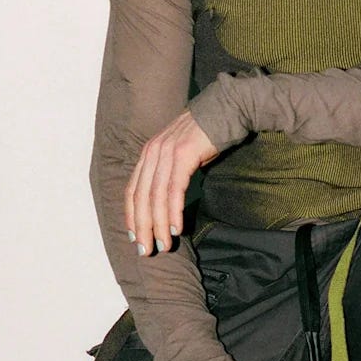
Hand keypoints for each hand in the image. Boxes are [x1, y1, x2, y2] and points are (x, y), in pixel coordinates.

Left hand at [125, 110, 218, 254]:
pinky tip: (176, 227)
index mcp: (149, 152)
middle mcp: (153, 151)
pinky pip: (174, 189)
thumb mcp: (182, 152)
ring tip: (163, 245)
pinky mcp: (183, 154)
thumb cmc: (208, 134)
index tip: (134, 237)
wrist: (228, 109)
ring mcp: (167, 152)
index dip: (131, 215)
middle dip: (142, 227)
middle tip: (145, 251)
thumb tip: (167, 199)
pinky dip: (173, 211)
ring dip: (158, 224)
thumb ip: (171, 171)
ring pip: (156, 196)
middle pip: (141, 196)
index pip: (133, 189)